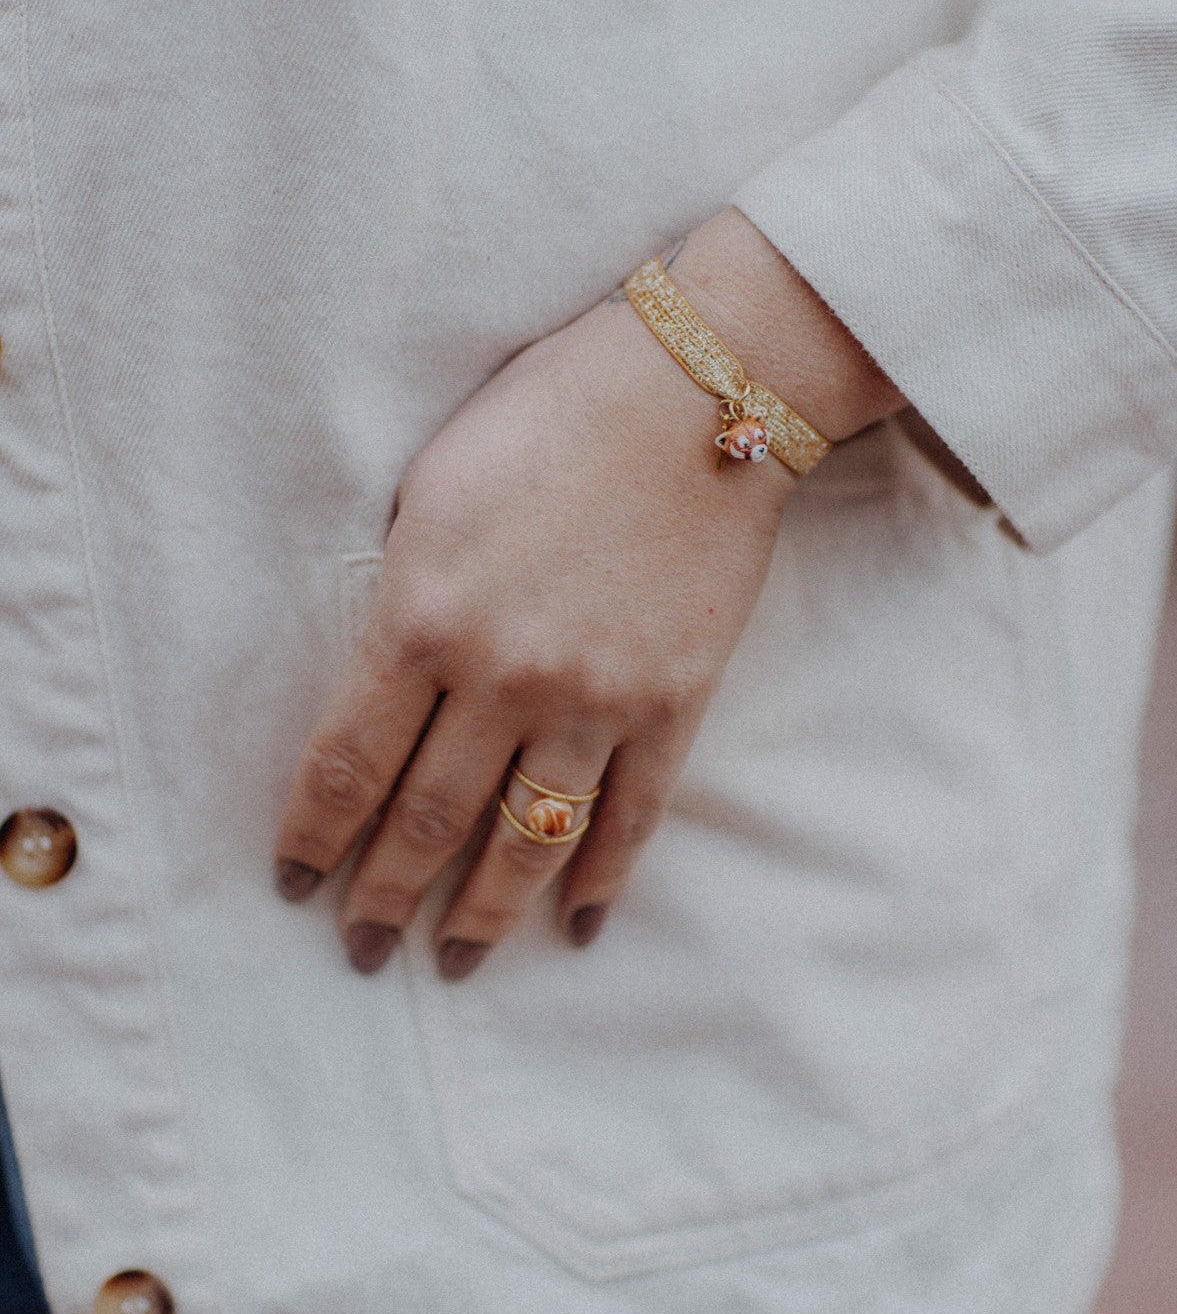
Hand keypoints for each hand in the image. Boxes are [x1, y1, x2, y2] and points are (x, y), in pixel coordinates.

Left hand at [273, 209, 904, 978]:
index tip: (294, 882)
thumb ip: (406, 594)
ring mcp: (595, 699)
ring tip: (455, 963)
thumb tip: (389, 674)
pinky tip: (576, 926)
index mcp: (423, 615)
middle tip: (363, 952)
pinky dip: (601, 879)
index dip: (313, 835)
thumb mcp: (433, 488)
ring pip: (525, 838)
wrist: (701, 394)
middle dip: (384, 897)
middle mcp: (502, 676)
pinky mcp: (673, 703)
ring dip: (483, 914)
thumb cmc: (552, 414)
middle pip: (426, 820)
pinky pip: (631, 816)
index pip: (346, 763)